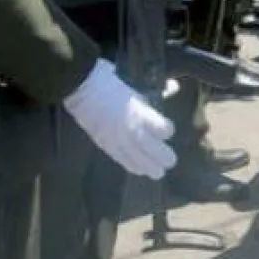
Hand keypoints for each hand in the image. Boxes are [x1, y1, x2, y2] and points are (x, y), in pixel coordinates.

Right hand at [63, 60, 176, 178]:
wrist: (83, 89)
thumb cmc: (111, 85)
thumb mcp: (136, 89)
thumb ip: (156, 93)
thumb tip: (174, 87)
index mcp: (141, 113)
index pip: (162, 129)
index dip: (167, 131)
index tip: (167, 131)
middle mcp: (131, 129)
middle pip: (153, 150)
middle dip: (163, 157)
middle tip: (170, 161)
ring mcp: (117, 139)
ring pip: (138, 159)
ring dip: (149, 167)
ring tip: (158, 173)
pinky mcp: (105, 144)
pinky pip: (121, 160)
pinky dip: (132, 166)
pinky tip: (140, 170)